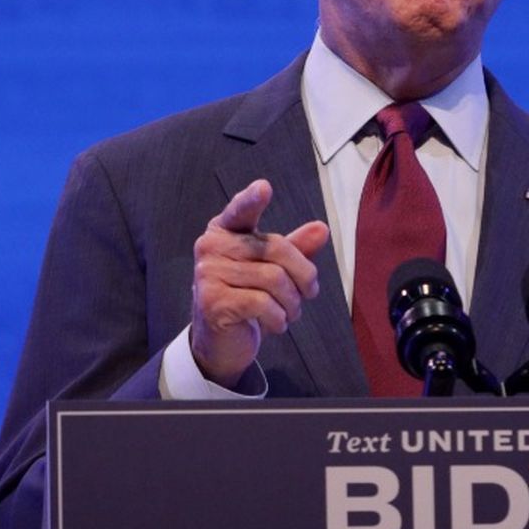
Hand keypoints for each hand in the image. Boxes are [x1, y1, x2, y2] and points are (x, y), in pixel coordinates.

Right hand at [189, 179, 329, 387]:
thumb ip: (295, 247)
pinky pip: (263, 303)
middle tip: (309, 293)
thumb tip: (321, 229)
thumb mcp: (273, 268)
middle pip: (276, 249)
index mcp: (225, 231)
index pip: (240, 210)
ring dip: (292, 302)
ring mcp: (207, 274)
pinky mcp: (212, 302)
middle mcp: (211, 247)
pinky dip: (279, 318)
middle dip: (304, 275)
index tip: (264, 187)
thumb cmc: (247, 296)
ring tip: (290, 312)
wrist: (220, 341)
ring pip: (274, 279)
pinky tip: (276, 323)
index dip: (251, 199)